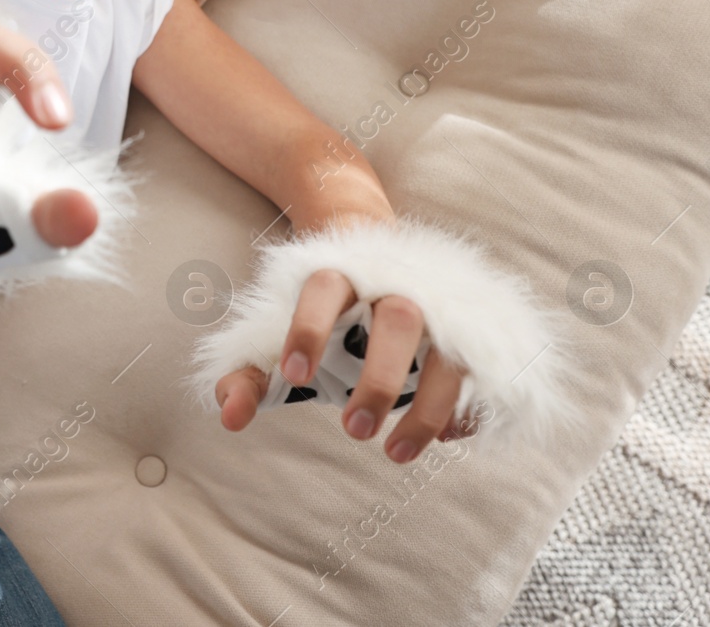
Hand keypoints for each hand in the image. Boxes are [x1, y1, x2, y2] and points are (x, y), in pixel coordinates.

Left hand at [212, 268, 473, 462]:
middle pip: (399, 318)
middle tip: (352, 431)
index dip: (308, 328)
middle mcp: (396, 285)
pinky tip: (445, 438)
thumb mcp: (283, 335)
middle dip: (379, 378)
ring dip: (427, 407)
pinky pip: (479, 375)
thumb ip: (250, 374)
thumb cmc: (327, 313)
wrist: (385, 257)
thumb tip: (230, 419)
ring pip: (448, 353)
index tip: (294, 377)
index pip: (323, 289)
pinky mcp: (471, 337)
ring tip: (395, 453)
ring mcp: (441, 309)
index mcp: (342, 273)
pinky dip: (466, 410)